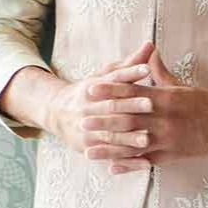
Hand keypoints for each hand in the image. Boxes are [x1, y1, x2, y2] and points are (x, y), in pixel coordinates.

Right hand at [41, 39, 155, 157]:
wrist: (56, 113)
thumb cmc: (92, 91)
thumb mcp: (106, 75)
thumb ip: (130, 64)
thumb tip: (151, 44)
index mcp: (94, 87)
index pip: (113, 79)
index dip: (129, 73)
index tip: (146, 69)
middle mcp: (88, 108)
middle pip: (110, 107)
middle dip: (130, 105)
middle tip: (150, 104)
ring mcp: (87, 130)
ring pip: (109, 134)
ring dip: (127, 137)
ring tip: (146, 139)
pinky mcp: (89, 148)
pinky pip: (110, 156)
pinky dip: (127, 161)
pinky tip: (145, 163)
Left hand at [86, 47, 207, 173]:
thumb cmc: (205, 102)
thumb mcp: (180, 85)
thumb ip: (159, 72)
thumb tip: (146, 52)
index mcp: (164, 98)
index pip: (132, 91)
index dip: (110, 90)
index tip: (90, 88)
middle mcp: (163, 118)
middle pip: (128, 119)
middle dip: (103, 120)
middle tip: (81, 121)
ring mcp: (167, 138)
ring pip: (132, 144)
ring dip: (109, 147)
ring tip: (88, 149)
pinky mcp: (172, 155)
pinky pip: (145, 161)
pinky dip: (128, 165)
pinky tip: (111, 168)